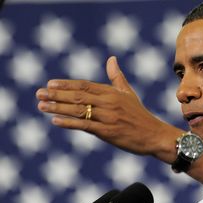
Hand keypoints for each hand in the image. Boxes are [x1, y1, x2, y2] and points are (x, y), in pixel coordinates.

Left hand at [36, 56, 180, 160]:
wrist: (154, 135)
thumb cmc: (139, 115)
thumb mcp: (129, 93)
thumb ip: (117, 77)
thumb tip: (111, 59)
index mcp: (112, 93)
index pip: (85, 86)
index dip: (66, 84)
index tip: (50, 84)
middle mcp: (109, 103)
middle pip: (79, 96)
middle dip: (57, 95)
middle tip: (39, 93)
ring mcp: (108, 118)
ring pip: (79, 110)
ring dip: (58, 108)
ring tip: (41, 106)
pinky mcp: (108, 132)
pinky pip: (85, 126)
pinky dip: (69, 123)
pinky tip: (56, 121)